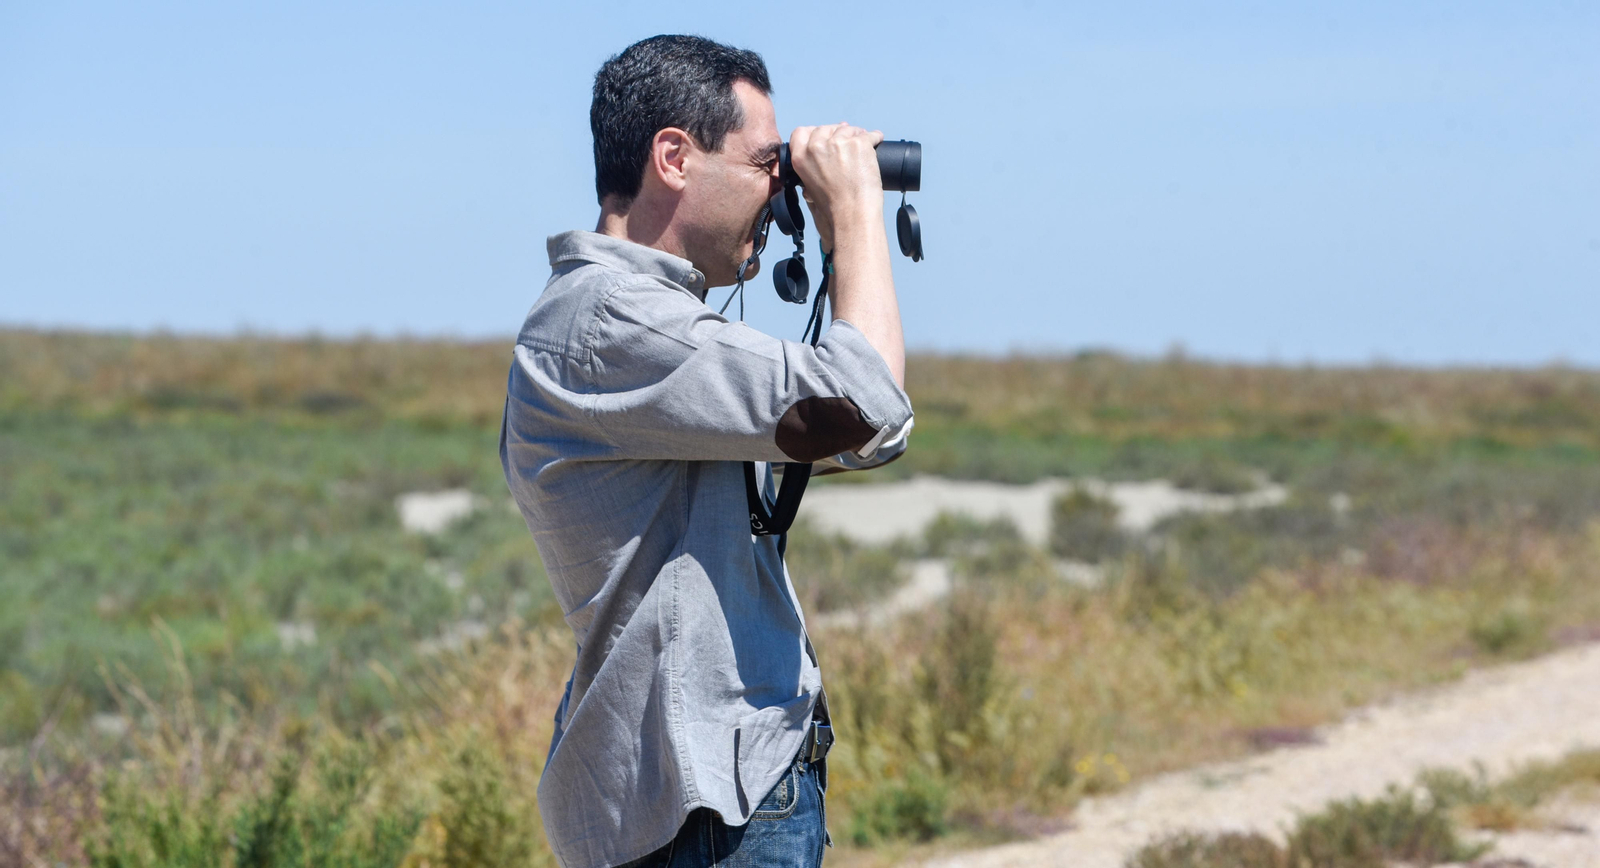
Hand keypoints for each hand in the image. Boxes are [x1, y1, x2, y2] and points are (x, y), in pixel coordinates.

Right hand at [788, 123, 884, 253]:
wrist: (852, 213)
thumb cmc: (833, 207)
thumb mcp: (809, 186)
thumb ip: (810, 168)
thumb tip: (821, 156)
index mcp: (800, 157)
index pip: (800, 132)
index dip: (813, 132)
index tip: (823, 136)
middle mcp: (816, 147)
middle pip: (826, 128)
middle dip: (836, 133)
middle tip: (846, 142)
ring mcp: (838, 143)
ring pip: (848, 129)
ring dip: (855, 135)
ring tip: (862, 148)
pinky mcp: (859, 143)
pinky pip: (869, 134)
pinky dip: (874, 138)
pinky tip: (876, 141)